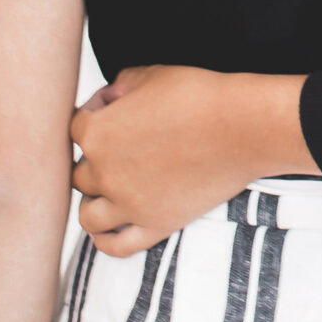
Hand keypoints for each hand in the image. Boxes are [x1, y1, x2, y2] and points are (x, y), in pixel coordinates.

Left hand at [69, 67, 314, 256]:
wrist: (245, 127)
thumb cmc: (202, 95)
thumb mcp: (154, 75)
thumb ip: (122, 84)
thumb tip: (111, 96)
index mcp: (97, 133)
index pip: (76, 126)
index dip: (97, 112)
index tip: (120, 107)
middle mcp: (104, 172)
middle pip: (80, 172)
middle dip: (98, 157)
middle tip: (127, 145)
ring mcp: (128, 203)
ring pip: (88, 214)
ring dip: (96, 201)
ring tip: (114, 189)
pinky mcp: (155, 224)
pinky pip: (115, 246)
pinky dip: (107, 240)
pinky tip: (115, 225)